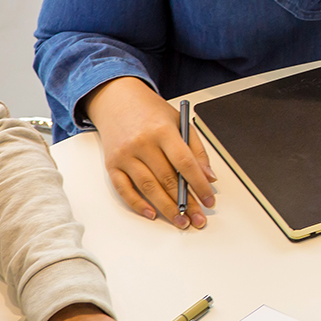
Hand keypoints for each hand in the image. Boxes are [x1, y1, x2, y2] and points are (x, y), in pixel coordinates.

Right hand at [84, 76, 214, 227]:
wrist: (116, 100)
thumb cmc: (151, 112)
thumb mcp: (179, 121)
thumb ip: (196, 150)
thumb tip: (208, 177)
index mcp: (162, 130)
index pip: (185, 163)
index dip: (199, 184)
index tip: (209, 199)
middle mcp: (142, 143)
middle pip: (167, 179)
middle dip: (185, 202)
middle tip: (198, 218)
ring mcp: (124, 155)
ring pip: (148, 187)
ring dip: (166, 208)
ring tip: (181, 221)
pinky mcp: (111, 164)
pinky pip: (124, 189)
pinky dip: (138, 204)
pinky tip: (152, 214)